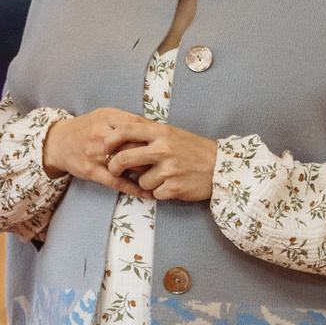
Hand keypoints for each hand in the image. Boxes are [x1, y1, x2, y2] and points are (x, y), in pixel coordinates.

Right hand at [41, 109, 155, 198]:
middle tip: (168, 162)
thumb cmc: (87, 128)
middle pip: (134, 144)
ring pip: (127, 163)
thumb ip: (127, 121)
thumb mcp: (105, 116)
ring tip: (162, 178)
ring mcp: (96, 154)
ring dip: (146, 172)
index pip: (137, 125)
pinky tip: (147, 193)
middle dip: (152, 154)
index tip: (166, 143)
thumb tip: (155, 130)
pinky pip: (116, 181)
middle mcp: (102, 134)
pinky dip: (134, 188)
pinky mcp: (92, 171)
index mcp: (108, 117)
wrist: (58, 141)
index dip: (154, 135)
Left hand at [104, 124, 218, 200]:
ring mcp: (168, 169)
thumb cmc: (192, 149)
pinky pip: (154, 193)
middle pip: (124, 158)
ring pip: (140, 181)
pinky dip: (159, 192)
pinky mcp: (173, 187)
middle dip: (114, 166)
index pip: (125, 131)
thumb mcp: (171, 134)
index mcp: (161, 132)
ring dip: (145, 182)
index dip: (110, 140)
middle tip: (114, 169)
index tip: (105, 147)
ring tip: (161, 177)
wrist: (220, 166)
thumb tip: (120, 138)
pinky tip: (171, 184)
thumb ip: (148, 135)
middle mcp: (163, 149)